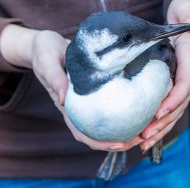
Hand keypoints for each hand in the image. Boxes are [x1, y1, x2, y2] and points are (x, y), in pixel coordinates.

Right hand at [0, 25, 142, 150]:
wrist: (46, 44)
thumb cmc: (45, 53)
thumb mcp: (47, 63)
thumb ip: (54, 79)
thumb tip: (62, 101)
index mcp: (67, 106)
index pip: (82, 132)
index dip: (99, 143)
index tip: (119, 144)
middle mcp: (78, 108)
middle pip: (97, 134)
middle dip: (119, 141)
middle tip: (141, 138)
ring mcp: (86, 101)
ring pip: (104, 123)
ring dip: (123, 130)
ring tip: (144, 129)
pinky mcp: (94, 91)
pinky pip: (109, 106)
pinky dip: (123, 111)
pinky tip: (139, 108)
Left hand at [140, 0, 189, 149]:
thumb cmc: (187, 12)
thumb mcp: (188, 6)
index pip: (186, 81)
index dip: (174, 98)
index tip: (158, 112)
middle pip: (180, 102)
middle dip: (163, 121)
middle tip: (145, 135)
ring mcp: (187, 81)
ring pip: (176, 109)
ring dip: (160, 127)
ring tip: (143, 142)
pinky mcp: (179, 85)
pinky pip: (171, 106)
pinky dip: (159, 122)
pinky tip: (146, 134)